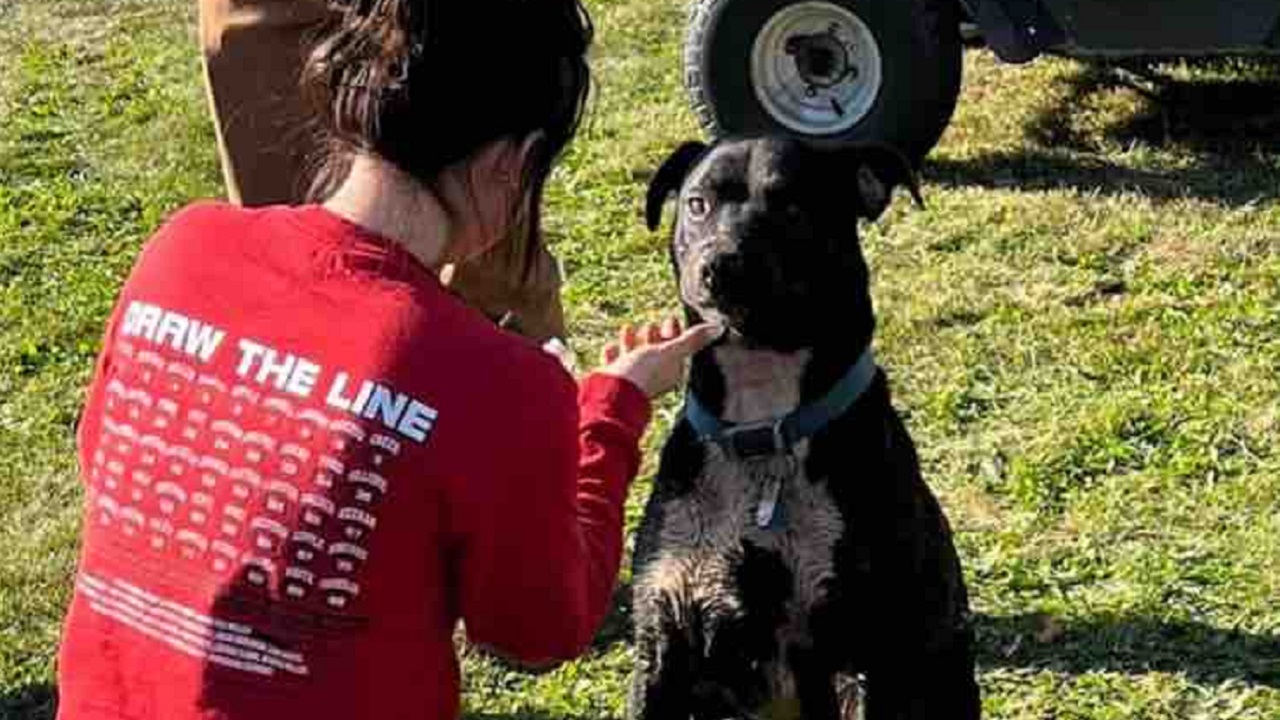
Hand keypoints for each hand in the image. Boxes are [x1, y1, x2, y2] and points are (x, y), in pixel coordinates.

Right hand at [598, 318, 723, 397]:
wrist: (611, 391)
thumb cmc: (643, 373)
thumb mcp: (670, 352)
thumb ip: (691, 340)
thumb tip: (718, 328)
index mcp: (670, 371)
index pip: (675, 349)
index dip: (674, 332)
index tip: (670, 318)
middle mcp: (653, 376)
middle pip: (654, 352)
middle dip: (652, 336)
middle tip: (651, 326)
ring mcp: (632, 378)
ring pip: (633, 356)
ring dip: (632, 341)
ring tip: (629, 328)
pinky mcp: (613, 379)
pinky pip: (614, 364)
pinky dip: (613, 353)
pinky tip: (611, 346)